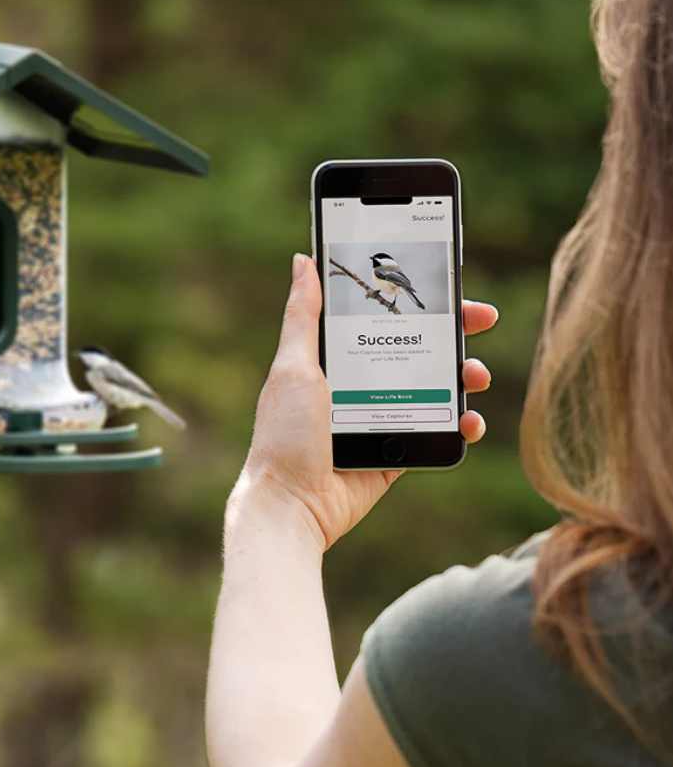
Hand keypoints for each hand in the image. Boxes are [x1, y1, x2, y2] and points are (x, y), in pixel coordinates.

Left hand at [235, 253, 497, 551]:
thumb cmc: (285, 434)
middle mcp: (359, 384)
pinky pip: (435, 431)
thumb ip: (303, 316)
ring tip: (477, 375)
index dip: (413, 300)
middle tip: (482, 318)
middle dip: (452, 332)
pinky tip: (471, 420)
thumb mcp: (294, 367)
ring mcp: (380, 417)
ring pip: (432, 387)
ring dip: (463, 376)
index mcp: (334, 359)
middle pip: (415, 348)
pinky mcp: (395, 451)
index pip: (381, 317)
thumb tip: (304, 261)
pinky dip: (459, 424)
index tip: (446, 284)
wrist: (292, 505)